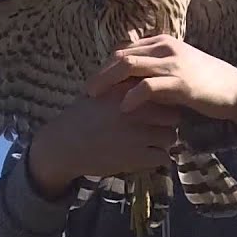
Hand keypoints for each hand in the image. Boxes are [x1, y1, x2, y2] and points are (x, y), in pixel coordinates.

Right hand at [27, 80, 181, 198]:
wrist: (64, 145)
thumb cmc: (81, 117)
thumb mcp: (101, 92)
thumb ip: (123, 84)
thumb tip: (145, 78)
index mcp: (128, 92)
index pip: (162, 93)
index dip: (162, 101)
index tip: (156, 108)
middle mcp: (135, 111)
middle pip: (173, 115)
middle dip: (167, 122)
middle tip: (156, 127)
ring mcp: (137, 134)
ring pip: (170, 137)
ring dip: (163, 141)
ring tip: (151, 143)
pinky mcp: (137, 157)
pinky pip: (162, 157)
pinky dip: (158, 158)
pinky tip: (146, 156)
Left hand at [85, 34, 236, 128]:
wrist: (235, 90)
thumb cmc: (204, 84)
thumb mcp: (176, 71)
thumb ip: (154, 71)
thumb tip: (129, 80)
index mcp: (162, 42)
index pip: (124, 49)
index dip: (105, 66)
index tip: (94, 82)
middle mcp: (165, 48)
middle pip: (121, 55)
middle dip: (101, 73)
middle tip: (87, 91)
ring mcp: (173, 63)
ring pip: (130, 66)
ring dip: (108, 82)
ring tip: (95, 98)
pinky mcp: (181, 83)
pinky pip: (148, 86)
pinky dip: (132, 96)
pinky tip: (123, 108)